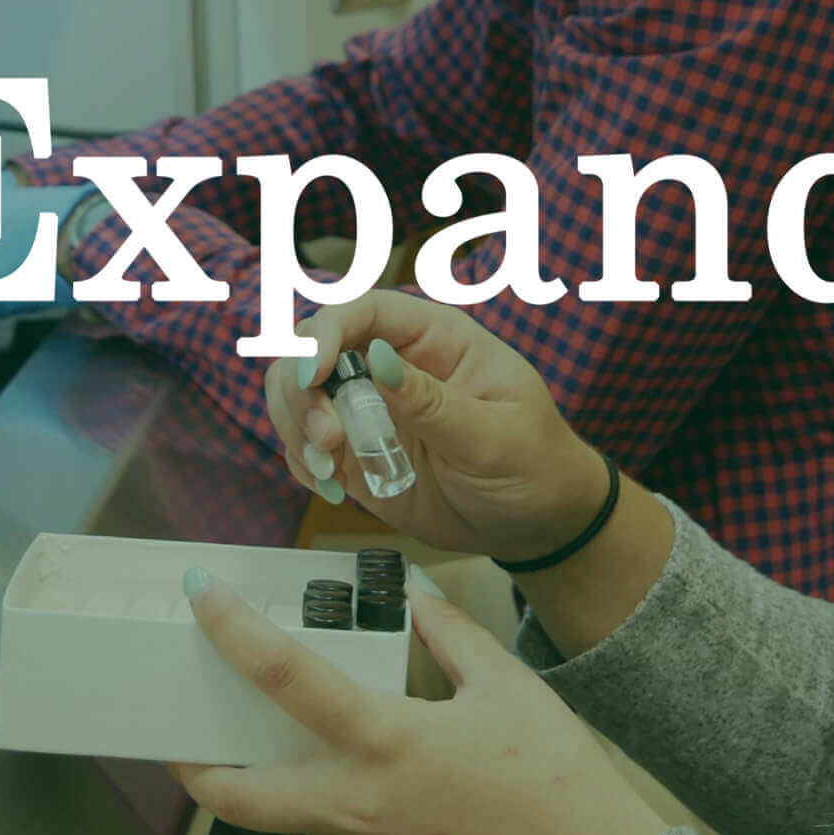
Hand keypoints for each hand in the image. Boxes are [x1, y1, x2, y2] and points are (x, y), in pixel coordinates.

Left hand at [169, 572, 669, 834]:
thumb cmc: (560, 784)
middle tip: (184, 733)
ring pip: (299, 816)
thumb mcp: (509, 689)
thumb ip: (453, 638)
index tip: (200, 593)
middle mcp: (355, 807)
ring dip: (289, 781)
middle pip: (237, 796)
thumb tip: (419, 599)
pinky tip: (389, 787)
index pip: (281, 675)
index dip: (230, 629)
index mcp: (383, 743)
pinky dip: (346, 807)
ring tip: (310, 743)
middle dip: (196, 766)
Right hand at [265, 289, 609, 564]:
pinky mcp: (356, 451)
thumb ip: (435, 403)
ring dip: (297, 427)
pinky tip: (331, 488)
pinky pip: (306, 444)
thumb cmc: (534, 465)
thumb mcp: (495, 437)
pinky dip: (303, 463)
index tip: (311, 374)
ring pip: (297, 393)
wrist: (537, 523)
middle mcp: (392, 364)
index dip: (326, 333)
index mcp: (435, 338)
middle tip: (328, 441)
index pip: (364, 311)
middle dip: (302, 390)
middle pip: (313, 347)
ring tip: (328, 470)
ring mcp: (369, 408)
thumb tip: (378, 358)